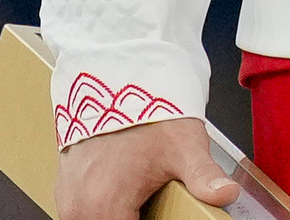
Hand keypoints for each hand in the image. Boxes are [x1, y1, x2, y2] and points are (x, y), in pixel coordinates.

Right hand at [59, 116, 237, 217]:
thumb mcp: (185, 147)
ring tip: (140, 203)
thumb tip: (226, 194)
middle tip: (153, 208)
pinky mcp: (64, 190)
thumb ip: (204, 177)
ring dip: (116, 216)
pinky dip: (101, 211)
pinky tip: (124, 198)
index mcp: (105, 205)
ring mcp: (68, 199)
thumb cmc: (150, 114)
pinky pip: (81, 213)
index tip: (163, 216)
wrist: (117, 82)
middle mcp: (79, 207)